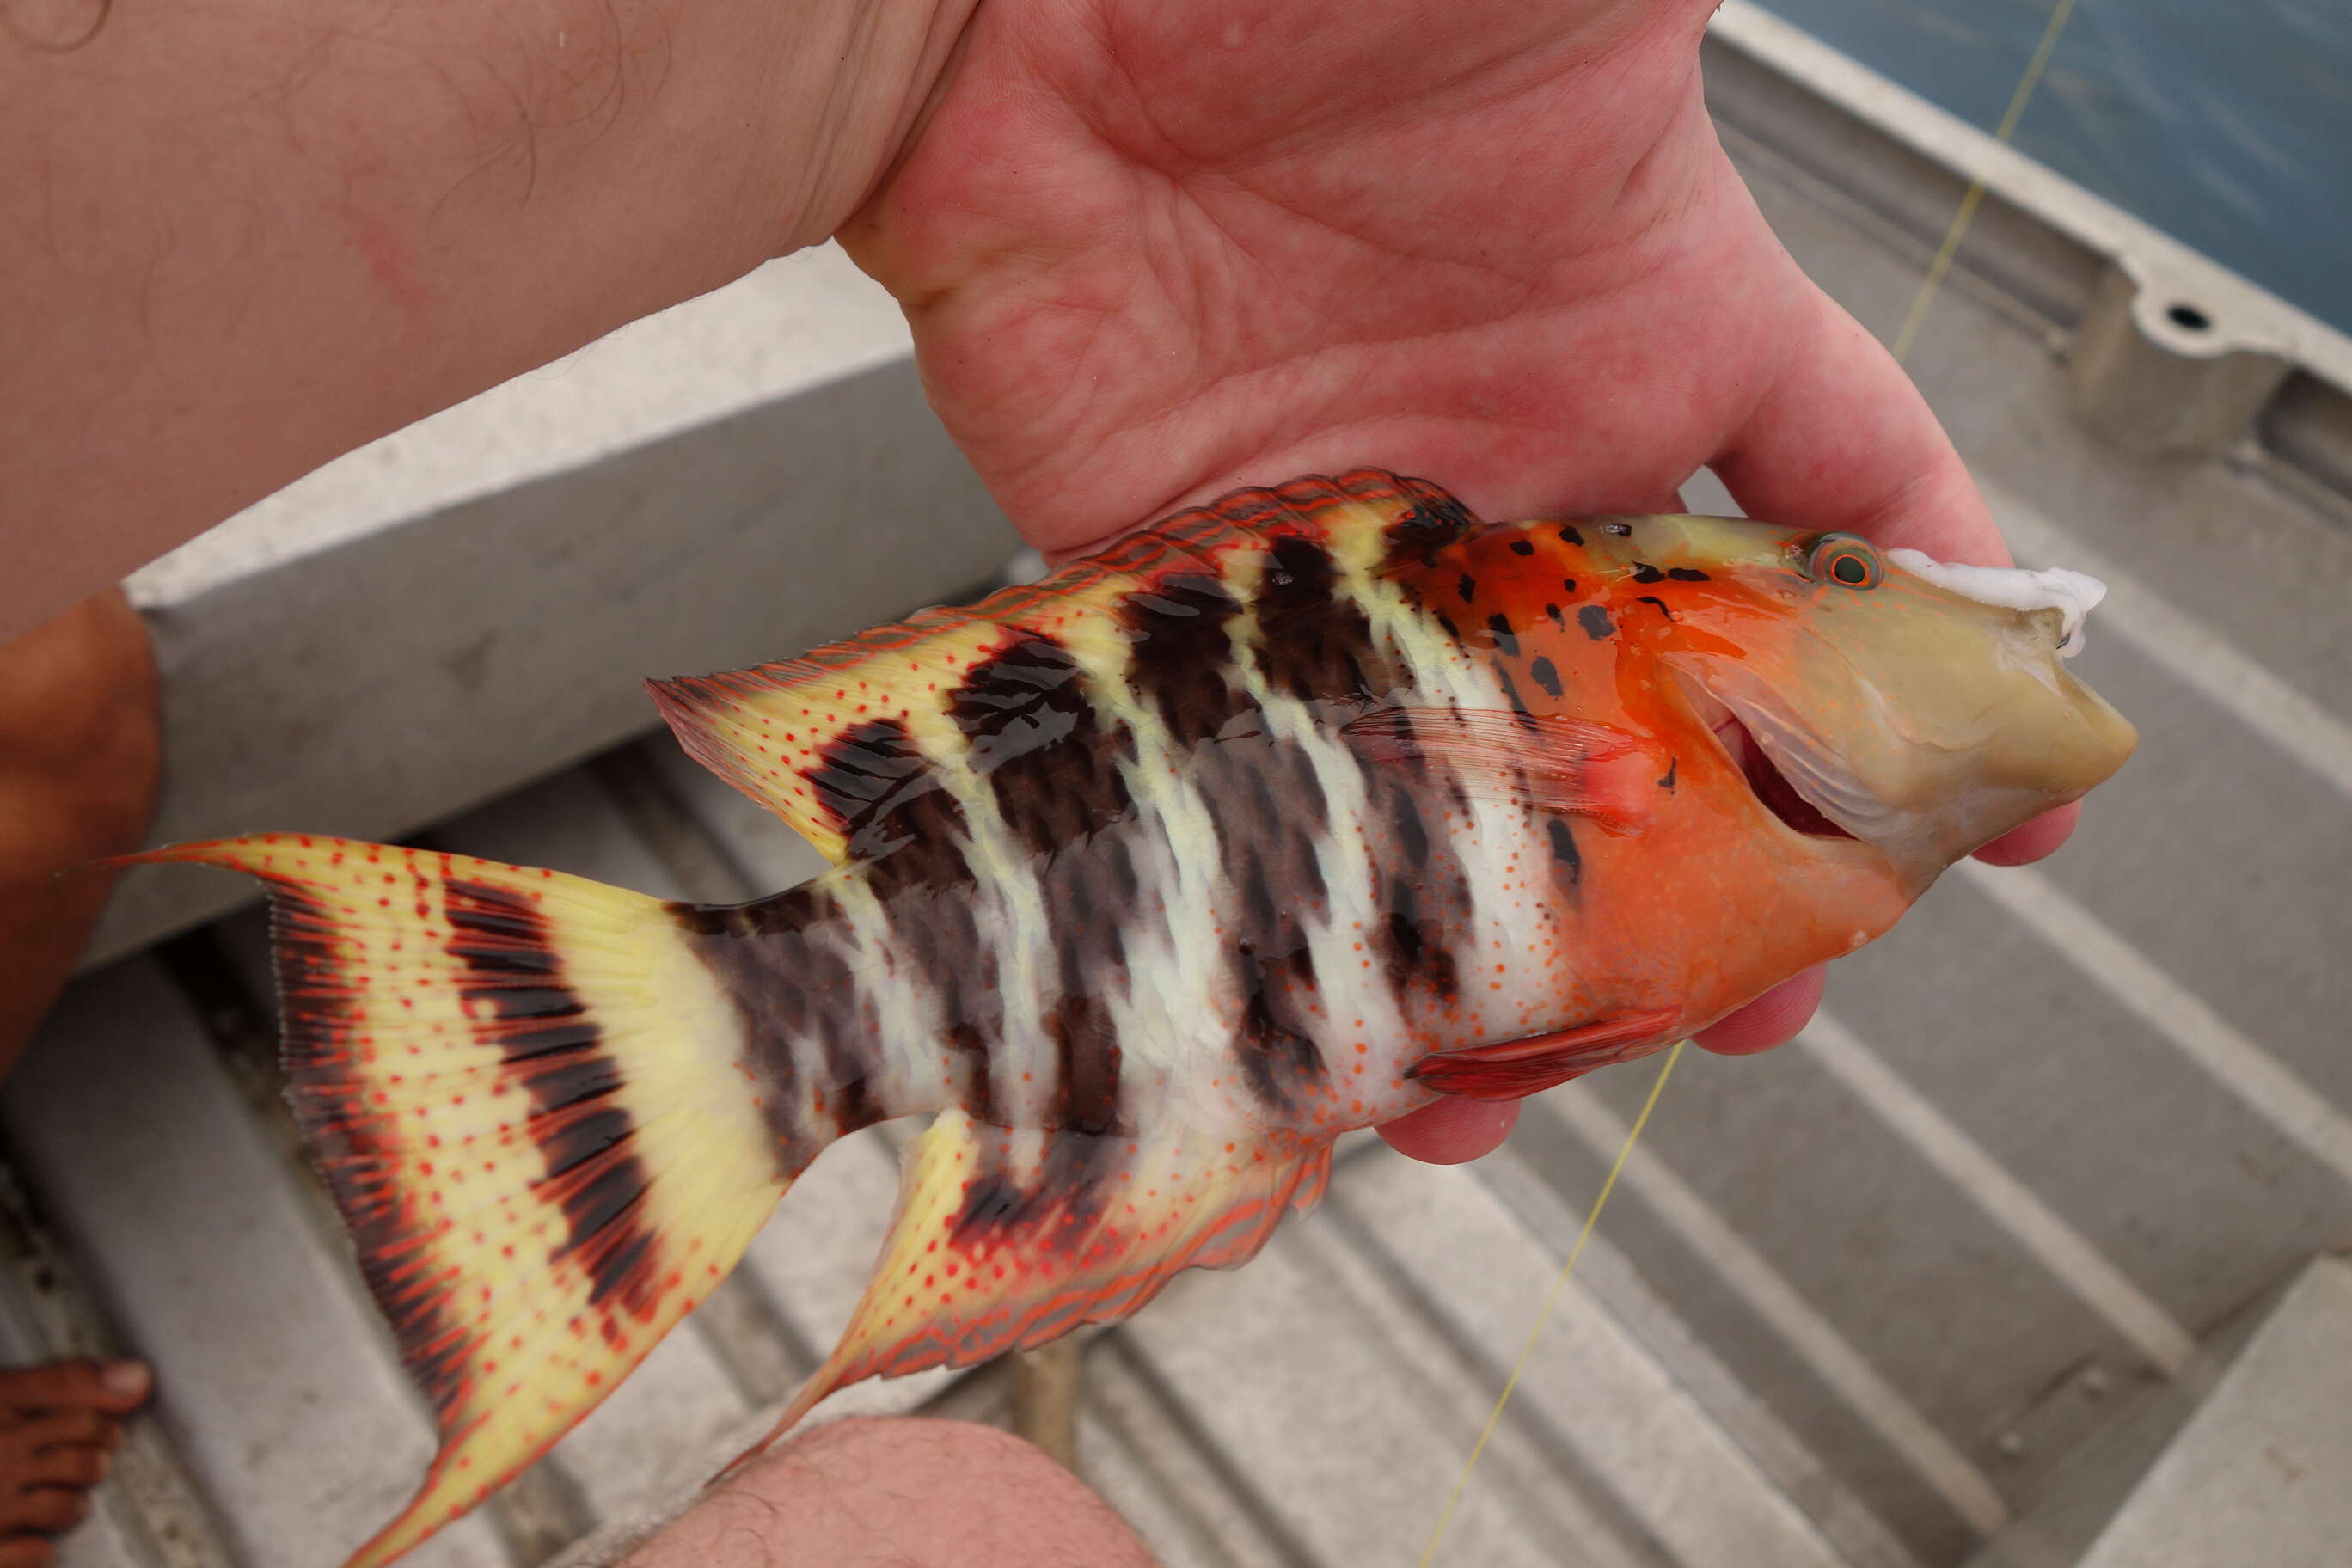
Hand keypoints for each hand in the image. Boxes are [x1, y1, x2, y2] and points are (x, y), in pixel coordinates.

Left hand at [840, 0, 2075, 1161]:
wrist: (1005, 13)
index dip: (1938, 664)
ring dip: (1502, 949)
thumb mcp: (1588, 17)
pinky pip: (1265, 785)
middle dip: (1711, 881)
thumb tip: (1822, 142)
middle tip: (1742, 1013)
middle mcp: (1509, 465)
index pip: (1845, 519)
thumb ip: (1721, 116)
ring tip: (1515, 1082)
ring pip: (1462, 794)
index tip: (2004, 816)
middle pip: (1652, 716)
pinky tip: (1334, 1016)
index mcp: (1654, 331)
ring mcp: (1349, 550)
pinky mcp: (1187, 598)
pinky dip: (1301, 907)